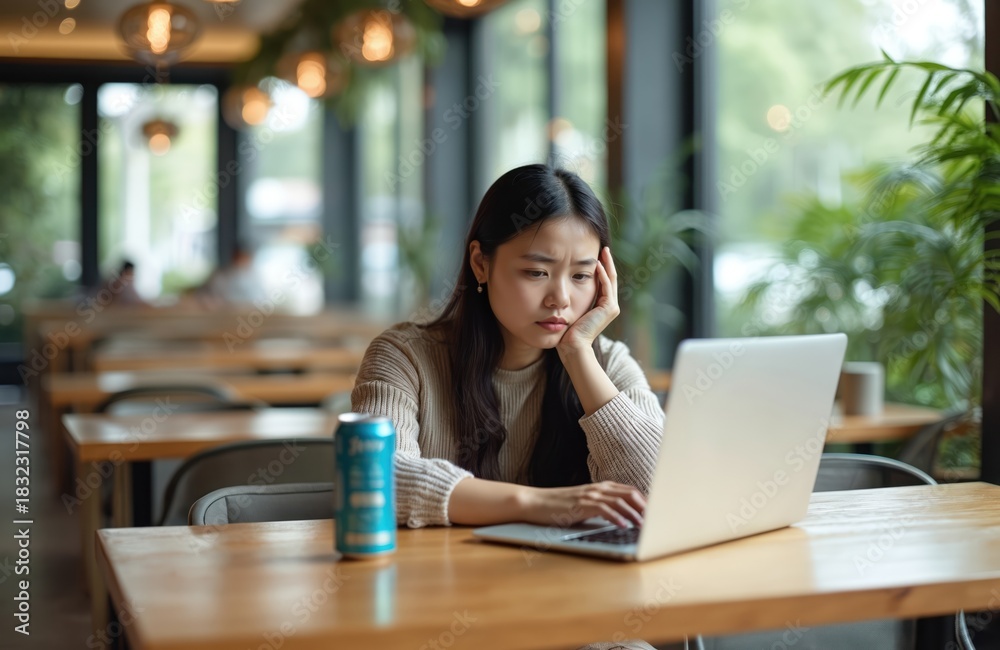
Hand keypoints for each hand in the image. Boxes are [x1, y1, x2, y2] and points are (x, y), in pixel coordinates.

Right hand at [519, 480, 644, 528]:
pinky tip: (624, 525)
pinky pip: (604, 510)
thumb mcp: (583, 504)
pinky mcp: (581, 505)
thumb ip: (601, 507)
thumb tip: (620, 518)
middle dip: (645, 507)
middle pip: (629, 494)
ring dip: (634, 514)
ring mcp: (589, 496)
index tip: (656, 513)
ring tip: (644, 525)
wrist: (535, 502)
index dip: (645, 501)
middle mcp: (597, 489)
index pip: (630, 491)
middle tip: (657, 519)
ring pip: (619, 501)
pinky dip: (616, 517)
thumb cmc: (558, 506)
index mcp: (600, 487)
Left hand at [557, 246, 619, 355]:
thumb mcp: (572, 310)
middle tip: (603, 248)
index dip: (601, 268)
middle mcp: (610, 305)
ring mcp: (611, 307)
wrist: (573, 345)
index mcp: (602, 306)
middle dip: (607, 262)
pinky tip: (596, 264)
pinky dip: (602, 274)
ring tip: (603, 251)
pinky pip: (606, 286)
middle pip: (610, 278)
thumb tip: (564, 287)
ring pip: (611, 279)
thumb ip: (574, 299)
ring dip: (607, 264)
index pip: (604, 282)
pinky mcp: (609, 308)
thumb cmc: (568, 331)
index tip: (595, 255)